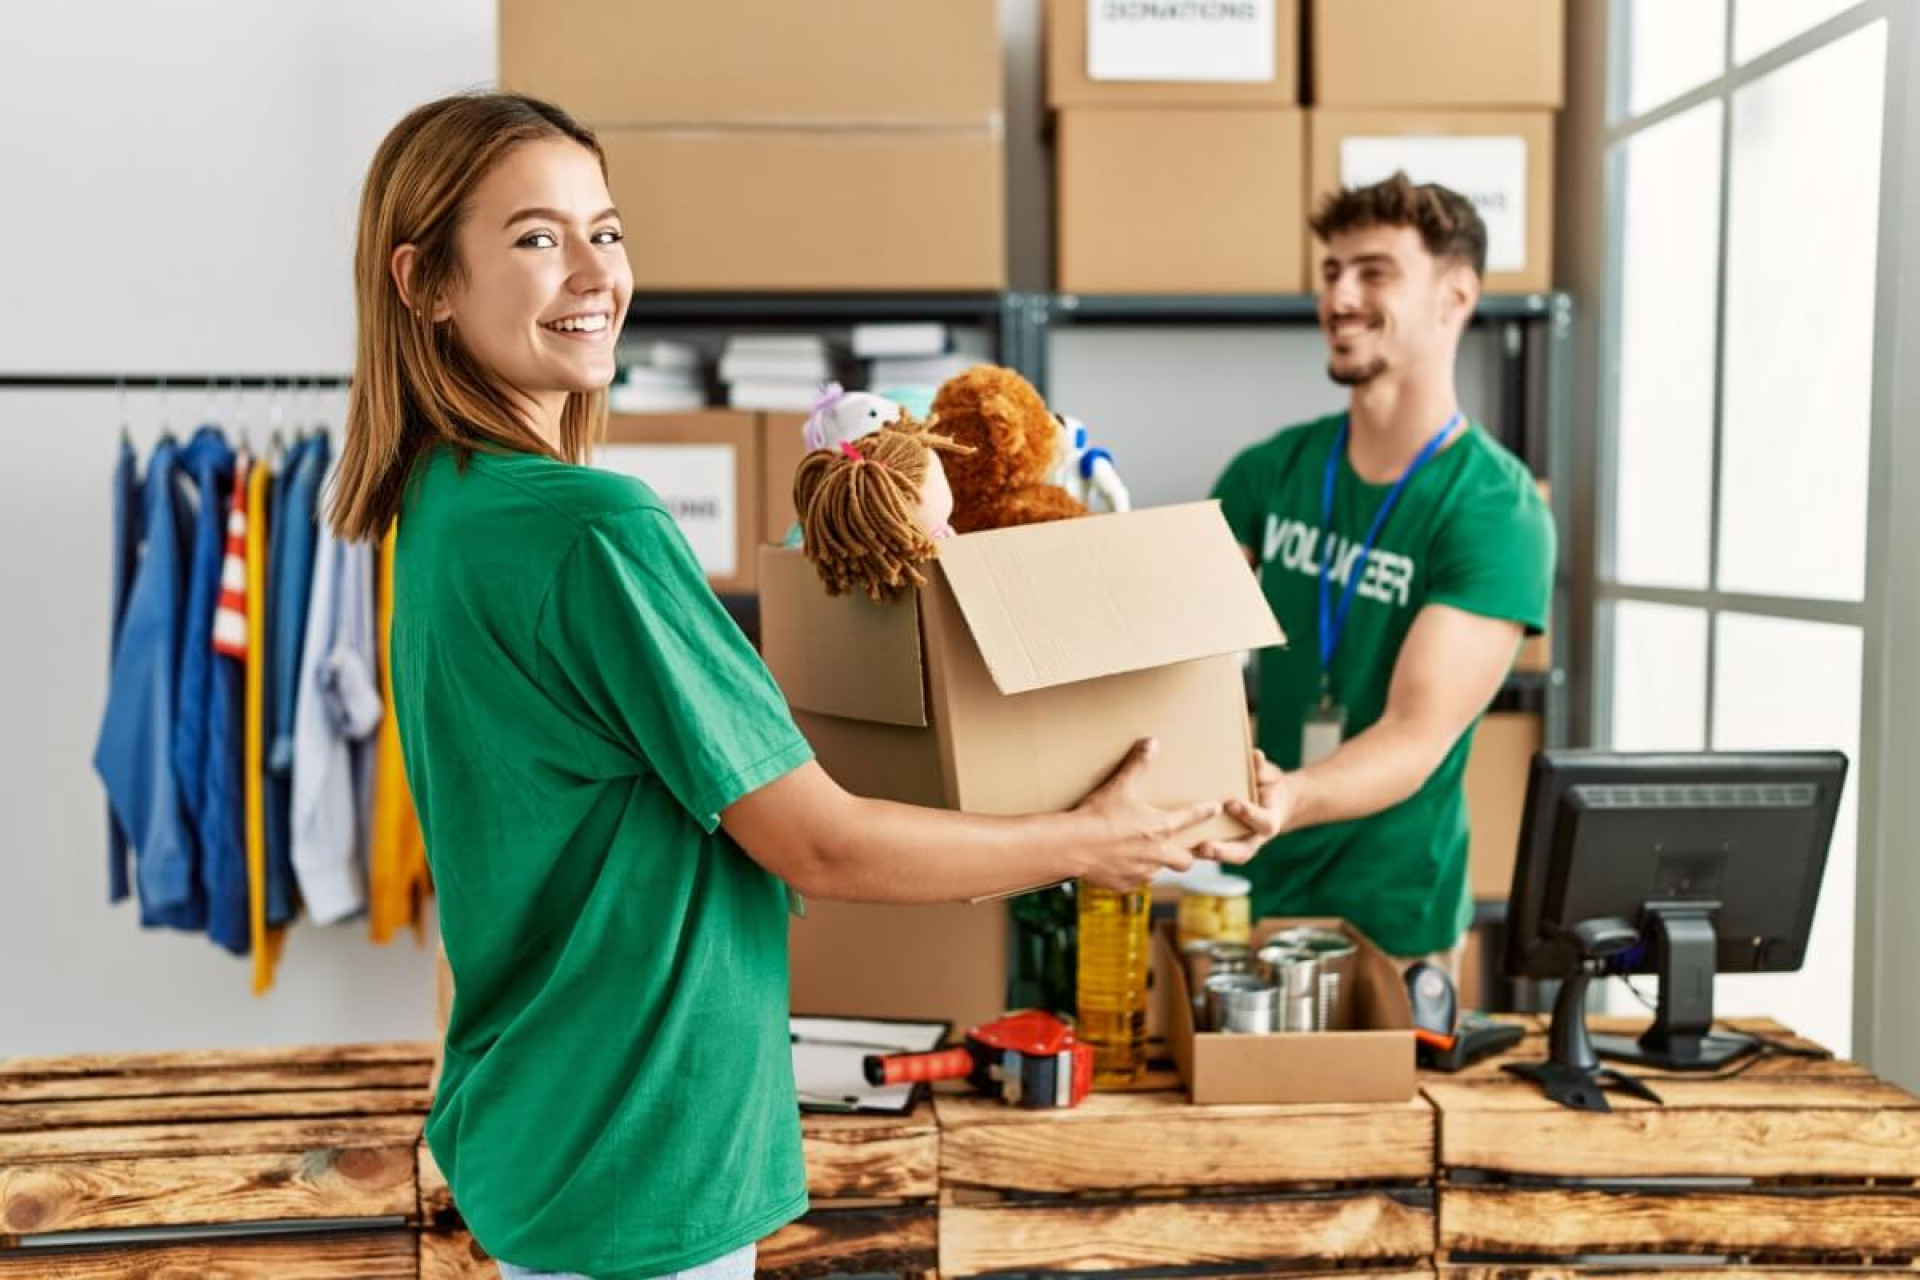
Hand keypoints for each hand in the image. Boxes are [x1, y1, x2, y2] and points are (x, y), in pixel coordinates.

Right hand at [1070, 738, 1221, 891]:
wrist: (1073, 846)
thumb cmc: (1098, 814)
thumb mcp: (1120, 786)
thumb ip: (1138, 764)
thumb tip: (1152, 742)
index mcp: (1160, 827)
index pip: (1190, 817)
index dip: (1204, 811)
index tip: (1215, 808)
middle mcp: (1157, 854)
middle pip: (1185, 861)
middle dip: (1188, 856)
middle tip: (1185, 850)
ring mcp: (1142, 873)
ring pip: (1159, 872)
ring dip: (1156, 864)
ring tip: (1145, 856)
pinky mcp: (1125, 885)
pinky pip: (1135, 882)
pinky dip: (1131, 874)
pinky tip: (1120, 866)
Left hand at [1193, 750, 1290, 865]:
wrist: (1272, 802)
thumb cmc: (1267, 785)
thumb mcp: (1269, 776)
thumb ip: (1262, 769)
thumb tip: (1256, 755)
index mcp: (1269, 821)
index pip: (1264, 823)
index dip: (1250, 814)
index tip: (1232, 803)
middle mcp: (1254, 838)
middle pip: (1241, 853)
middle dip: (1223, 851)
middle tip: (1204, 846)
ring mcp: (1239, 844)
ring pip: (1224, 857)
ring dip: (1204, 856)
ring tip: (1183, 851)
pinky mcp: (1224, 844)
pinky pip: (1210, 852)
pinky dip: (1194, 851)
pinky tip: (1174, 847)